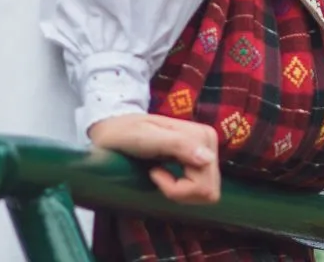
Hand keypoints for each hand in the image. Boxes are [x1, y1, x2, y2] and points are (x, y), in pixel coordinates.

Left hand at [87, 114, 219, 204]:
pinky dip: (182, 190)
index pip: (205, 184)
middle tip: (155, 174)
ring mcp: (206, 153)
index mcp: (202, 135)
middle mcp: (209, 143)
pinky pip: (201, 190)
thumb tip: (208, 159)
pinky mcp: (199, 162)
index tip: (154, 172)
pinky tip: (166, 176)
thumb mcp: (146, 137)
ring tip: (160, 176)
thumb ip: (177, 144)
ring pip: (207, 193)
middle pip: (209, 191)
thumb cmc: (126, 132)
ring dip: (182, 192)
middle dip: (181, 191)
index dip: (178, 188)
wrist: (114, 130)